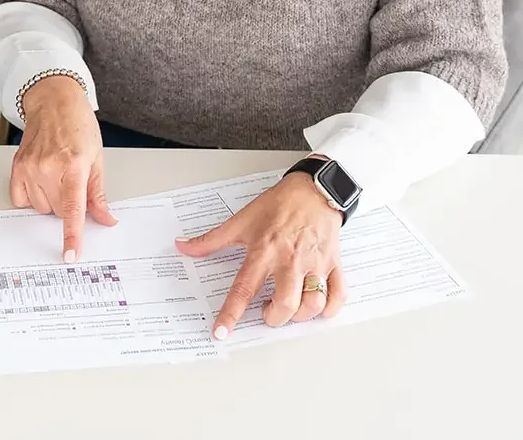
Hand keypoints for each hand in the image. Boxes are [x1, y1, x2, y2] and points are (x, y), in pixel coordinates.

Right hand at [10, 76, 117, 262]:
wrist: (53, 102)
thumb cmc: (78, 125)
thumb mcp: (97, 158)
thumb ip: (98, 194)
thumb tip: (105, 220)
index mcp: (73, 166)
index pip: (72, 209)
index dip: (72, 235)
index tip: (70, 254)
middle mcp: (48, 168)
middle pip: (58, 212)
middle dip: (68, 204)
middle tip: (72, 182)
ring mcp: (30, 168)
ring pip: (41, 208)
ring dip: (51, 200)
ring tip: (56, 175)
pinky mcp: (17, 167)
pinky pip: (22, 200)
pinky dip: (33, 196)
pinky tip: (41, 179)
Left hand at [175, 167, 345, 339]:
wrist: (312, 189)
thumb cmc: (278, 205)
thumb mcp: (241, 221)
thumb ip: (211, 240)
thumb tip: (184, 247)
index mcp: (264, 252)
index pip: (243, 290)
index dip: (231, 314)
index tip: (221, 332)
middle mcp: (290, 261)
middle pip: (285, 304)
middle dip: (274, 318)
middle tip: (267, 312)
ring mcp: (314, 264)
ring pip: (313, 304)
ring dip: (300, 315)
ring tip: (290, 308)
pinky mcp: (333, 264)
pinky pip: (338, 295)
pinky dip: (330, 308)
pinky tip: (317, 306)